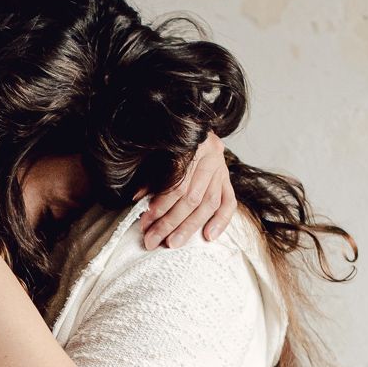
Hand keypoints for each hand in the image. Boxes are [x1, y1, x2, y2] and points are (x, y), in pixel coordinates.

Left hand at [138, 133, 235, 250]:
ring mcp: (222, 167)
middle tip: (153, 241)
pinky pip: (229, 202)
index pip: (177, 182)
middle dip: (170, 223)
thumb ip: (150, 174)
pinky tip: (208, 236)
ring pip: (209, 203)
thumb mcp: (155, 151)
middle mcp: (211, 155)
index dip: (160, 205)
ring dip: (190, 227)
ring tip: (173, 243)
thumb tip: (138, 200)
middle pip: (192, 197)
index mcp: (193, 143)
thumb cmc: (167, 140)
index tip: (145, 222)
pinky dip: (220, 221)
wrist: (188, 123)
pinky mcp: (227, 178)